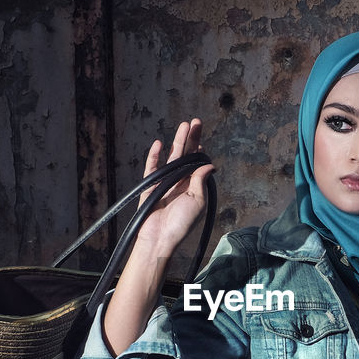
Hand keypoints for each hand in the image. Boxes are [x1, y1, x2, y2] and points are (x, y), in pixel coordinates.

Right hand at [133, 118, 217, 258]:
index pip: (197, 163)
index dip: (200, 150)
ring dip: (177, 141)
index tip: (202, 138)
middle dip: (191, 138)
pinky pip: (152, 167)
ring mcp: (164, 182)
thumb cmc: (181, 224)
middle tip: (196, 121)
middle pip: (185, 155)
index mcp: (192, 187)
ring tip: (183, 125)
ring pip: (171, 157)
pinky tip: (159, 143)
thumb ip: (201, 181)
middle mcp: (179, 182)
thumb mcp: (198, 201)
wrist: (159, 237)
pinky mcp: (150, 185)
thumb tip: (209, 164)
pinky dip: (154, 155)